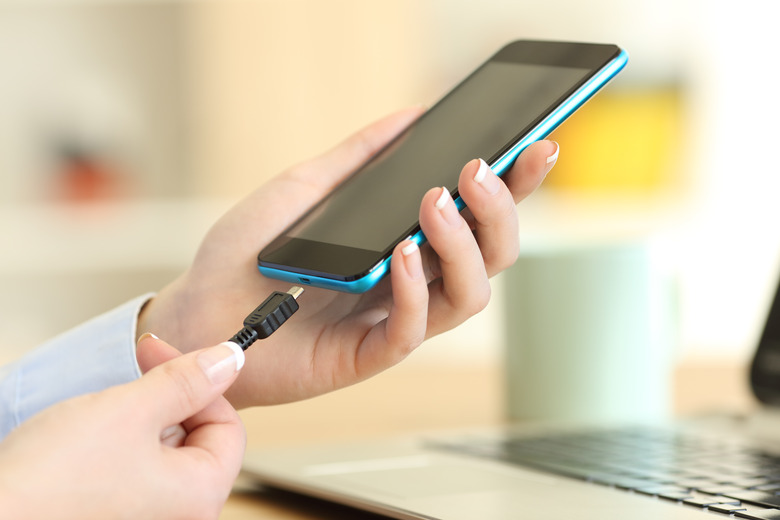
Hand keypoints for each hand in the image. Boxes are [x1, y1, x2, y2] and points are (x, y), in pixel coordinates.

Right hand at [0, 335, 244, 519]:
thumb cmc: (50, 479)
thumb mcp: (130, 411)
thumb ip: (187, 382)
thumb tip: (230, 361)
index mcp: (200, 498)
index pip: (229, 426)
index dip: (199, 382)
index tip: (162, 353)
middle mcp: (181, 516)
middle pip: (198, 439)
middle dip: (168, 399)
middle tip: (134, 372)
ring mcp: (148, 517)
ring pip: (165, 451)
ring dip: (141, 419)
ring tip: (102, 412)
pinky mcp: (118, 514)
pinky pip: (138, 470)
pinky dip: (123, 444)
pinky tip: (89, 437)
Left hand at [138, 107, 558, 407]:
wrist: (198, 308)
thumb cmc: (248, 251)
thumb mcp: (305, 188)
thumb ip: (359, 157)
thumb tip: (412, 116)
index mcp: (406, 241)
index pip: (478, 216)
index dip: (516, 185)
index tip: (538, 145)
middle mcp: (413, 282)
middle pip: (492, 256)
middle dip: (499, 212)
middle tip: (479, 172)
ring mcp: (395, 320)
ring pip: (470, 294)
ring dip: (463, 246)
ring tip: (436, 204)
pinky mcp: (368, 354)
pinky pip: (413, 328)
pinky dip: (416, 289)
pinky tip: (402, 254)